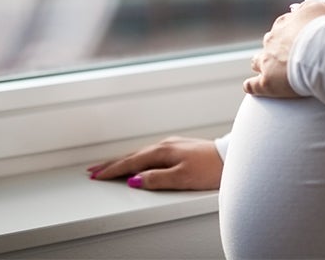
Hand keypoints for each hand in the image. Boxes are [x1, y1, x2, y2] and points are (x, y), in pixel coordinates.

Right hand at [87, 136, 222, 190]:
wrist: (230, 157)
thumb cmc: (209, 168)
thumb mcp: (181, 178)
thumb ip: (156, 179)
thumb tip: (134, 180)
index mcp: (162, 151)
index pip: (130, 162)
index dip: (113, 170)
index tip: (97, 175)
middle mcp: (164, 145)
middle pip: (132, 155)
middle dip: (112, 163)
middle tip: (94, 170)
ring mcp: (171, 144)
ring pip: (140, 153)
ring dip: (123, 160)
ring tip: (109, 166)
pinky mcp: (178, 147)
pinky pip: (149, 152)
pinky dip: (137, 157)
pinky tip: (136, 161)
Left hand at [244, 0, 324, 98]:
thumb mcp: (319, 9)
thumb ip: (305, 8)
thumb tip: (293, 8)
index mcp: (284, 24)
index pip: (281, 27)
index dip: (288, 35)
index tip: (297, 41)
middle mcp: (272, 40)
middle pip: (269, 43)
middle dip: (275, 49)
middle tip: (289, 57)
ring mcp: (268, 61)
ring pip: (257, 61)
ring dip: (261, 65)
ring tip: (270, 72)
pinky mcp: (267, 82)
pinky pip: (253, 85)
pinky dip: (252, 86)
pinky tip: (251, 87)